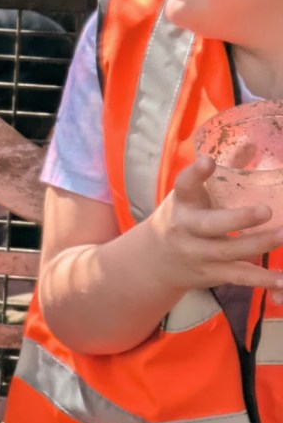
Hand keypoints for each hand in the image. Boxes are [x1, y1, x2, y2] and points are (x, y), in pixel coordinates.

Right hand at [145, 158, 282, 294]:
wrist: (156, 259)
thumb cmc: (183, 216)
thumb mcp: (192, 195)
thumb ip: (222, 173)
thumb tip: (251, 143)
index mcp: (182, 203)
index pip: (184, 185)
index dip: (195, 173)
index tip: (209, 161)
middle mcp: (186, 228)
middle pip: (209, 225)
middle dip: (238, 219)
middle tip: (266, 210)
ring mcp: (197, 254)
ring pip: (228, 252)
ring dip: (259, 245)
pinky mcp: (211, 274)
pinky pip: (238, 277)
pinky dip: (261, 280)